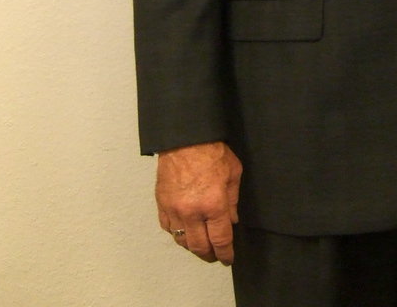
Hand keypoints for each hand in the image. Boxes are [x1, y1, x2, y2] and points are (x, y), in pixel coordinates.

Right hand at [155, 141, 242, 264]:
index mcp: (214, 204)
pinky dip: (177, 234)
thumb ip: (233, 200)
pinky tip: (185, 231)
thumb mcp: (233, 172)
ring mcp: (174, 210)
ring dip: (193, 247)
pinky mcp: (162, 205)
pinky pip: (168, 228)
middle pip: (200, 247)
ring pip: (182, 241)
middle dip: (209, 255)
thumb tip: (232, 220)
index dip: (225, 253)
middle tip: (215, 256)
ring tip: (201, 245)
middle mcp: (193, 212)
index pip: (220, 240)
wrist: (185, 139)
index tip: (228, 258)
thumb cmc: (211, 151)